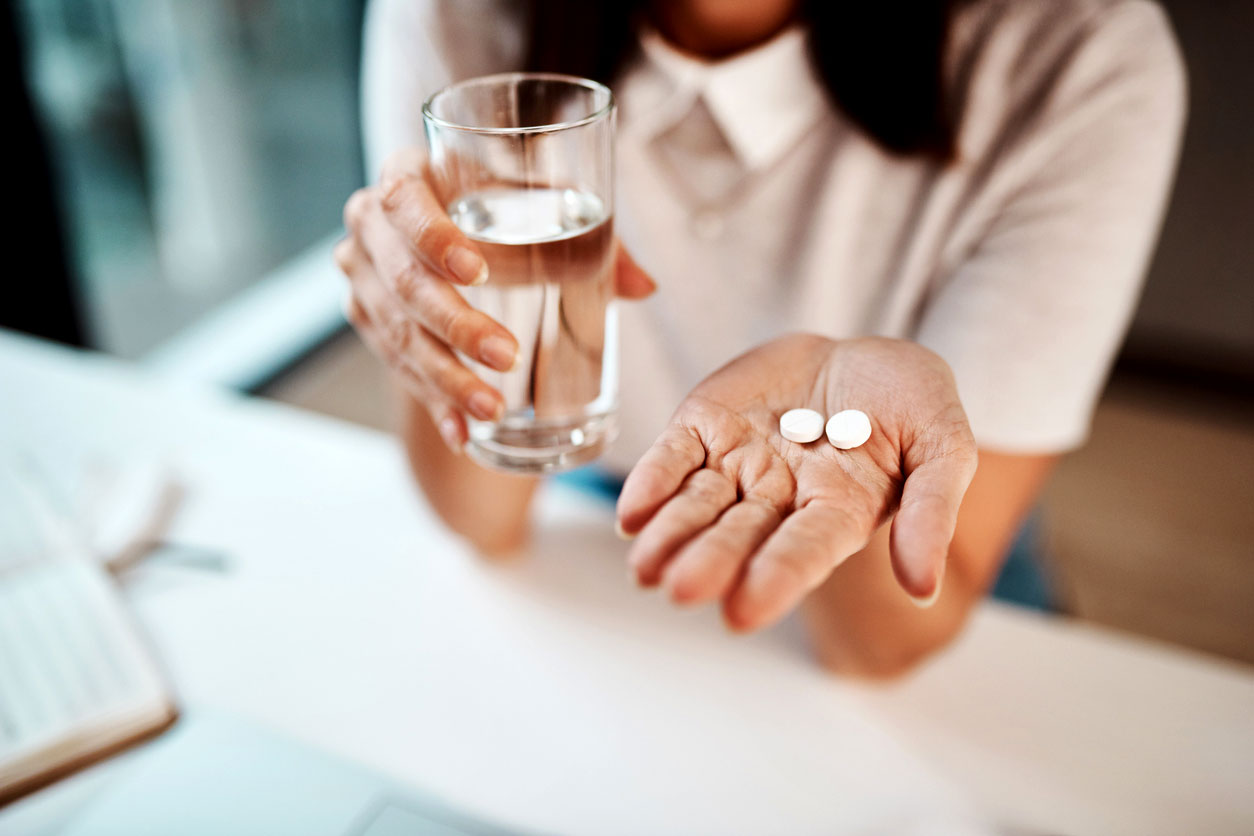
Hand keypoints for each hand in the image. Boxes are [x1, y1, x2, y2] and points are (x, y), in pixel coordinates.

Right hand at [334, 146, 655, 451]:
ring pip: (398, 334)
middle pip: (403, 281)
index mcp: (406, 178)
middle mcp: (370, 227)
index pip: (403, 200)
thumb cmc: (501, 205)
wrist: (447, 229)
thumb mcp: (542, 206)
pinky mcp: (370, 321)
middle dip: (456, 325)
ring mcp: (362, 278)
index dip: (433, 236)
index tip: (478, 270)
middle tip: (508, 356)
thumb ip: (594, 238)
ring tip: (493, 408)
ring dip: (446, 377)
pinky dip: (435, 402)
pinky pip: (397, 367)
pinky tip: (463, 432)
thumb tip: (645, 287)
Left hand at [616, 334, 977, 631]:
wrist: (860, 352)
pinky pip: (674, 456)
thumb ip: (931, 511)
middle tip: (680, 589)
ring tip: (644, 566)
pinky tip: (631, 512)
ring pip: (697, 504)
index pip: (804, 551)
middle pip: (739, 534)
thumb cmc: (909, 403)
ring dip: (670, 534)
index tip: (742, 612)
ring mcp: (737, 464)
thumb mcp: (944, 445)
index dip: (774, 578)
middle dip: (709, 561)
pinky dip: (651, 482)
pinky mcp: (705, 427)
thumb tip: (923, 587)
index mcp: (838, 512)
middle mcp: (780, 499)